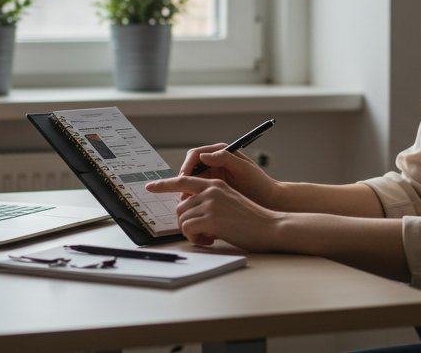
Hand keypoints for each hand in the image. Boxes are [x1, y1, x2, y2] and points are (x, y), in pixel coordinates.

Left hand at [145, 175, 282, 248]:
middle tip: (203, 233)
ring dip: (191, 232)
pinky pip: (187, 229)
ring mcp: (210, 203)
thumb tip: (190, 212)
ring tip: (210, 237)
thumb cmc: (252, 220)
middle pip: (180, 206)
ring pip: (182, 219)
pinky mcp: (211, 218)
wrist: (270, 227)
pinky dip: (195, 238)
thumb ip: (210, 201)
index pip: (183, 180)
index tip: (150, 187)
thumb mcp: (230, 202)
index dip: (164, 184)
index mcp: (215, 184)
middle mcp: (210, 190)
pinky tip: (210, 240)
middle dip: (186, 222)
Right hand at [175, 143, 280, 207]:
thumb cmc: (260, 184)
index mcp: (221, 153)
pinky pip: (196, 192)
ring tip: (187, 203)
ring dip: (186, 191)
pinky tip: (194, 208)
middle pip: (190, 168)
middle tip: (183, 194)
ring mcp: (213, 176)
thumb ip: (226, 159)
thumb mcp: (244, 169)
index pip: (195, 155)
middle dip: (183, 180)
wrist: (269, 201)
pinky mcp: (213, 189)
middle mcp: (214, 163)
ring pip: (191, 181)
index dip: (186, 166)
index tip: (183, 178)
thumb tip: (204, 155)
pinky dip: (193, 199)